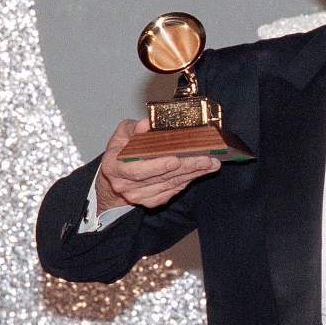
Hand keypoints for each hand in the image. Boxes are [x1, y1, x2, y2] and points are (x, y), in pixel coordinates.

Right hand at [95, 119, 220, 212]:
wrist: (116, 174)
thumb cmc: (122, 149)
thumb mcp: (124, 133)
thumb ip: (136, 128)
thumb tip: (148, 123)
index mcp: (114, 167)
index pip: (137, 170)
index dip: (157, 166)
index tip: (176, 159)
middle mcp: (125, 185)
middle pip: (161, 178)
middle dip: (186, 167)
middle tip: (206, 159)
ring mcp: (138, 195)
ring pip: (170, 185)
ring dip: (193, 174)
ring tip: (210, 163)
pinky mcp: (150, 201)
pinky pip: (172, 191)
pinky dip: (188, 181)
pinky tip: (200, 172)